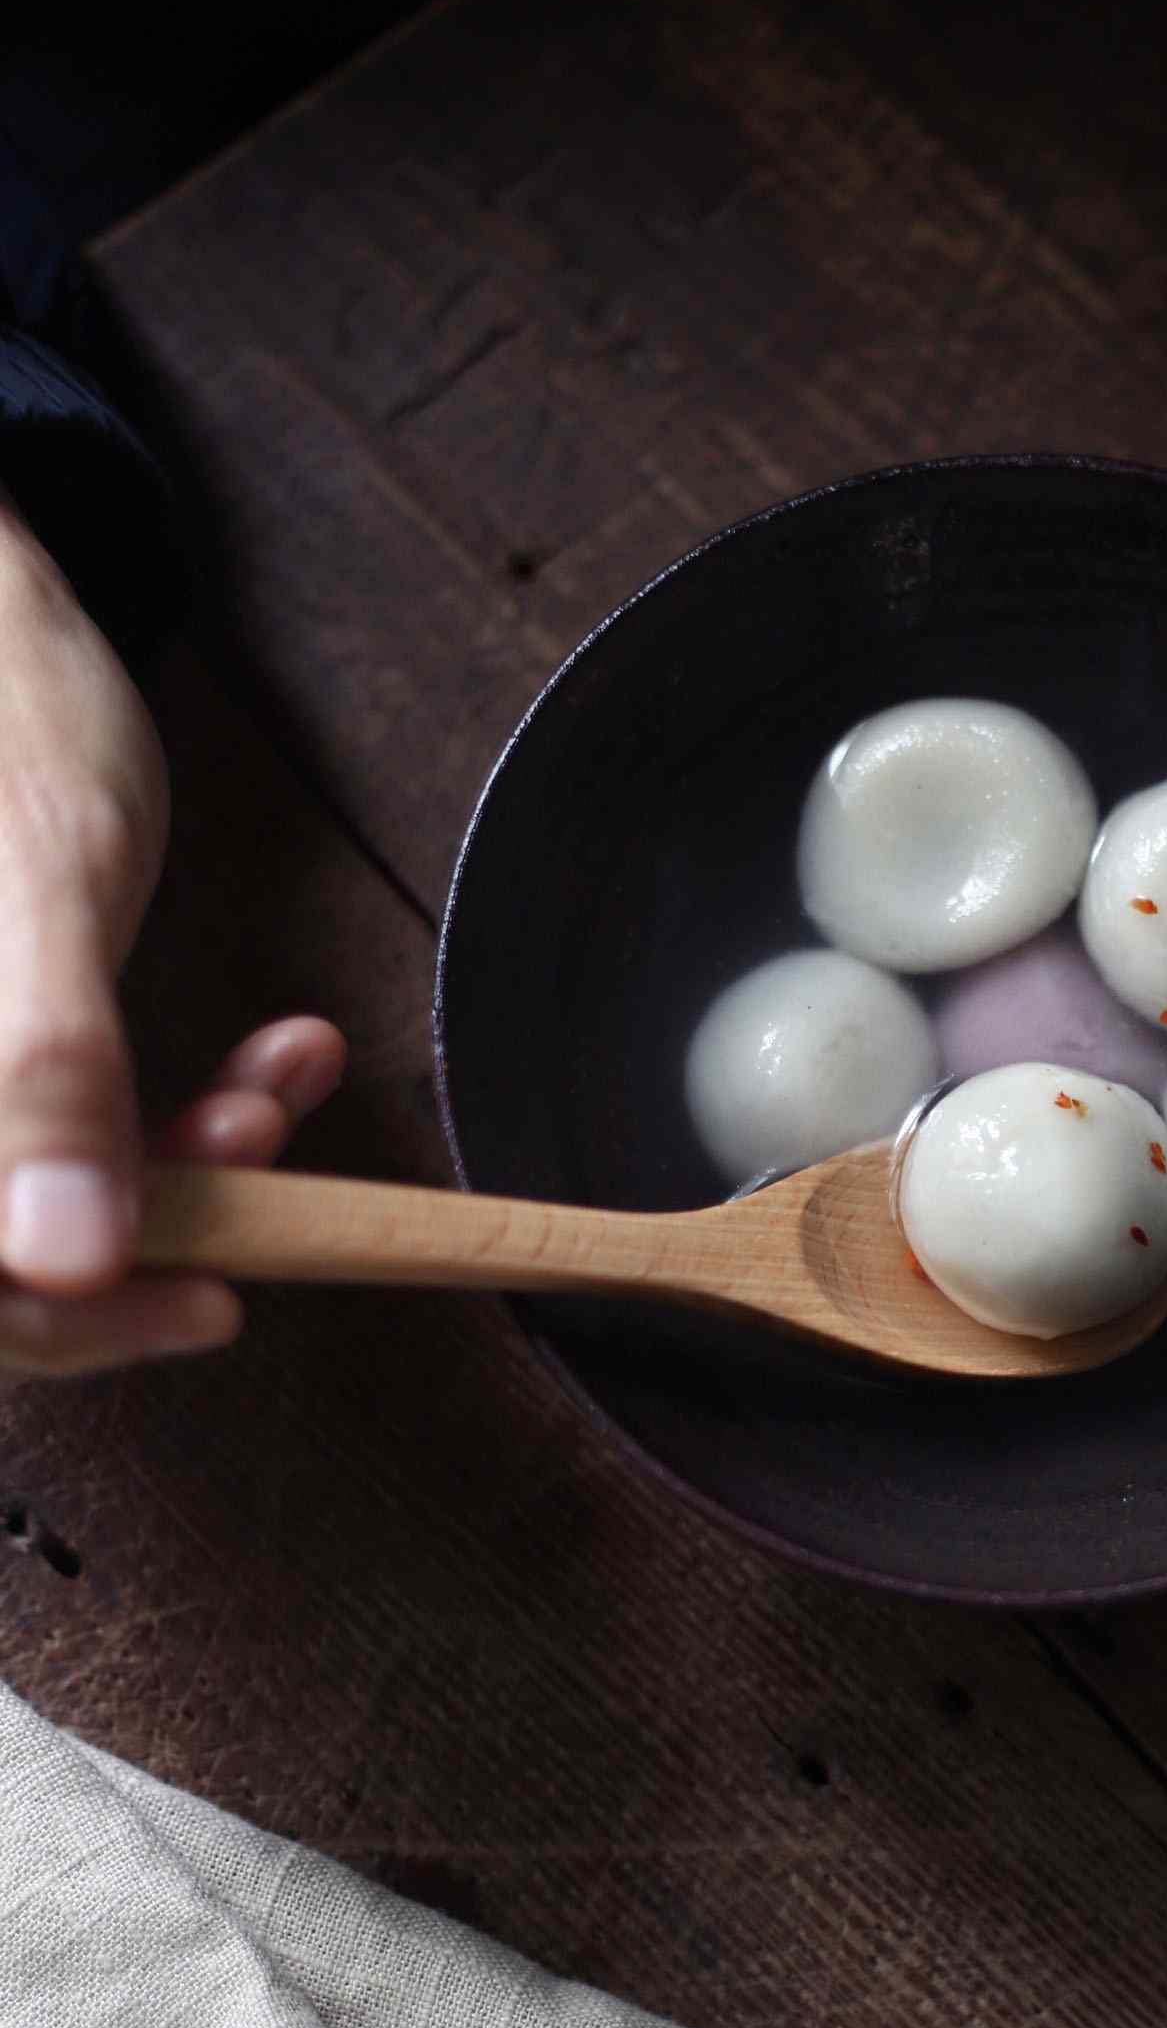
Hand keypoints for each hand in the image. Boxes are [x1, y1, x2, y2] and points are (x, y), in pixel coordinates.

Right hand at [0, 501, 344, 1376]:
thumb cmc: (8, 707)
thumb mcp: (40, 883)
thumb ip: (43, 1070)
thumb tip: (61, 1260)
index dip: (73, 1320)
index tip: (214, 1297)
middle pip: (2, 1258)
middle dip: (154, 1218)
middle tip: (262, 1143)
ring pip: (45, 1206)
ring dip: (183, 1163)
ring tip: (277, 1083)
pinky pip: (69, 1134)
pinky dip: (173, 1112)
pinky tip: (272, 1060)